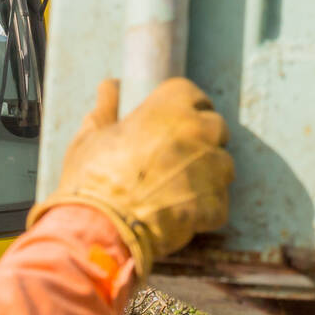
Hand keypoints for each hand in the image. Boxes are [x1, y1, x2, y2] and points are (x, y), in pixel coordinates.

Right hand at [28, 77, 233, 274]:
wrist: (102, 226)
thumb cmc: (92, 179)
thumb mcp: (90, 136)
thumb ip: (106, 109)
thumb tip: (110, 88)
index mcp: (168, 106)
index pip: (192, 94)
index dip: (184, 108)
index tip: (175, 121)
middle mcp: (197, 131)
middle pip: (216, 127)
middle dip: (202, 140)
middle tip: (178, 156)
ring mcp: (210, 168)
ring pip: (224, 165)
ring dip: (208, 174)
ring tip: (180, 188)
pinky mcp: (214, 204)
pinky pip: (219, 203)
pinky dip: (205, 210)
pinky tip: (181, 214)